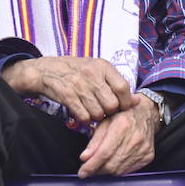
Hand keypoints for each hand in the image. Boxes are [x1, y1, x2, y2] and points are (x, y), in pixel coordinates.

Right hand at [1, 56, 133, 124]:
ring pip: (98, 113)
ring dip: (96, 117)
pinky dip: (84, 119)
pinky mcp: (67, 95)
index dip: (125, 102)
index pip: (123, 88)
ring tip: (91, 110)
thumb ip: (117, 85)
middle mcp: (92, 73)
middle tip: (104, 110)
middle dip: (109, 112)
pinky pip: (83, 116)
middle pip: (111, 104)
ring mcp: (79, 84)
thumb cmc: (76, 71)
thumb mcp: (98, 71)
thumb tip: (139, 100)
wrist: (46, 70)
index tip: (121, 107)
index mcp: (103, 66)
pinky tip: (81, 113)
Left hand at [77, 95, 157, 177]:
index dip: (91, 165)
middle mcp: (135, 138)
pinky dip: (117, 170)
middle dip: (96, 170)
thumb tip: (85, 158)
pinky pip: (129, 171)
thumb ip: (94, 140)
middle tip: (87, 170)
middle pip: (112, 164)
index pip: (104, 152)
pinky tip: (111, 164)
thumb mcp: (105, 121)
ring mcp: (143, 148)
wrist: (146, 114)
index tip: (82, 172)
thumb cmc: (123, 115)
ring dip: (106, 172)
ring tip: (98, 167)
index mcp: (122, 125)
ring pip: (119, 170)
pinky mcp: (148, 156)